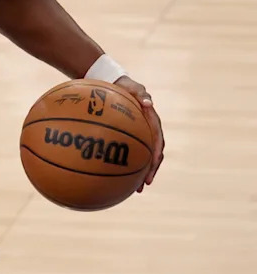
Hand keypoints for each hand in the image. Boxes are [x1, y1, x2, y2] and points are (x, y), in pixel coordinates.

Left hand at [114, 76, 163, 190]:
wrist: (116, 84)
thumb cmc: (125, 86)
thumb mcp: (133, 86)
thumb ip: (140, 93)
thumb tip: (148, 103)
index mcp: (152, 122)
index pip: (158, 141)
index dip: (156, 154)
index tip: (153, 165)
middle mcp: (148, 131)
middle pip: (153, 155)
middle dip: (150, 170)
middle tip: (145, 184)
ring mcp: (140, 136)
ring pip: (143, 158)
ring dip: (141, 173)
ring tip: (136, 189)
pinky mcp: (129, 138)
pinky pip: (130, 154)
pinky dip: (126, 165)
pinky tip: (117, 176)